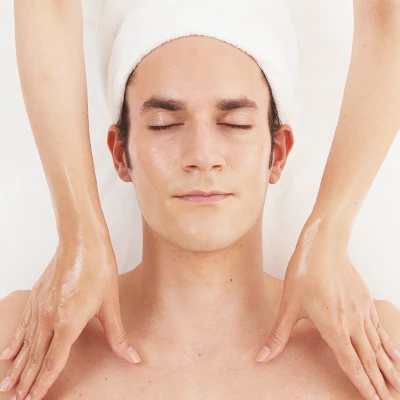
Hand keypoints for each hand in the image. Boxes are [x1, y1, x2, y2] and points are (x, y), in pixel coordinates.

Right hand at [0, 227, 140, 399]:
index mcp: (68, 324)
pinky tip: (8, 352)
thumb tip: (133, 358)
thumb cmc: (99, 269)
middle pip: (35, 357)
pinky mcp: (37, 296)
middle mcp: (49, 319)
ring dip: (17, 366)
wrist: (83, 242)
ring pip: (26, 344)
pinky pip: (23, 325)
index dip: (43, 384)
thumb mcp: (111, 305)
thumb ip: (117, 336)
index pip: (53, 363)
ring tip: (7, 384)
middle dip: (26, 381)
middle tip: (15, 399)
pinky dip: (16, 341)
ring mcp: (40, 308)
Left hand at [256, 217, 399, 399]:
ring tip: (397, 386)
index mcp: (333, 328)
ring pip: (378, 347)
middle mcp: (352, 324)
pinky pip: (379, 329)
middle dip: (380, 383)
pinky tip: (394, 355)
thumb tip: (261, 357)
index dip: (362, 385)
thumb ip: (278, 335)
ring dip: (388, 368)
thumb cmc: (304, 274)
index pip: (351, 364)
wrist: (323, 246)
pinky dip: (388, 345)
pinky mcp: (365, 301)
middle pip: (368, 360)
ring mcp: (361, 312)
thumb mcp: (288, 306)